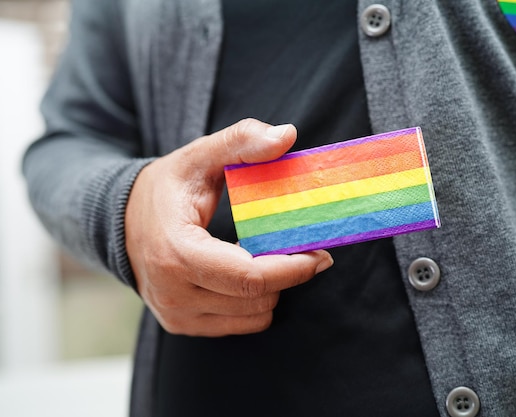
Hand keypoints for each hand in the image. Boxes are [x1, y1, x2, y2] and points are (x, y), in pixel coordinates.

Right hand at [125, 119, 333, 336]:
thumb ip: (242, 140)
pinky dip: (252, 301)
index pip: (249, 277)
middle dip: (287, 274)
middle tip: (302, 249)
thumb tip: (287, 135)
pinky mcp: (181, 325)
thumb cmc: (165, 188)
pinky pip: (239, 324)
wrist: (120, 222)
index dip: (292, 268)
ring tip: (266, 256)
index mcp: (176, 252)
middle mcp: (172, 293)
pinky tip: (245, 273)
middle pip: (256, 298)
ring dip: (270, 288)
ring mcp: (175, 315)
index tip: (320, 254)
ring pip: (253, 316)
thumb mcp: (200, 156)